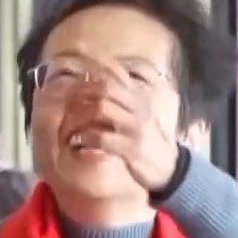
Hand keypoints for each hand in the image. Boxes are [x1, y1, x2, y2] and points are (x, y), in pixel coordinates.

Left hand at [60, 83, 179, 190]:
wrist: (170, 168)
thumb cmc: (149, 140)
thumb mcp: (141, 115)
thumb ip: (124, 101)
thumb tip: (98, 86)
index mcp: (140, 98)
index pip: (118, 73)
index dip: (94, 68)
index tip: (75, 73)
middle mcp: (138, 108)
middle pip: (105, 88)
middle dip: (81, 93)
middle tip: (67, 105)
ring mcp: (135, 128)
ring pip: (102, 109)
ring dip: (79, 117)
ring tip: (69, 128)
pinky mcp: (132, 148)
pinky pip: (103, 138)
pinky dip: (86, 140)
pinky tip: (78, 145)